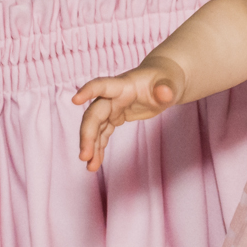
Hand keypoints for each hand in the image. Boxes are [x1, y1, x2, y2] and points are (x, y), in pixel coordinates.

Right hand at [72, 57, 184, 171]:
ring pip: (96, 127)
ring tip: (90, 167)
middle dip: (87, 135)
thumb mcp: (171, 83)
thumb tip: (165, 93)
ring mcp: (112, 107)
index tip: (75, 100)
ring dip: (91, 146)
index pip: (103, 86)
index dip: (89, 91)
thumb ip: (166, 89)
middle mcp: (113, 96)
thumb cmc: (166, 79)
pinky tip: (95, 162)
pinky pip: (103, 133)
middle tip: (84, 156)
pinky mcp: (115, 117)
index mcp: (124, 85)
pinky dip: (99, 147)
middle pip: (94, 114)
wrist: (164, 81)